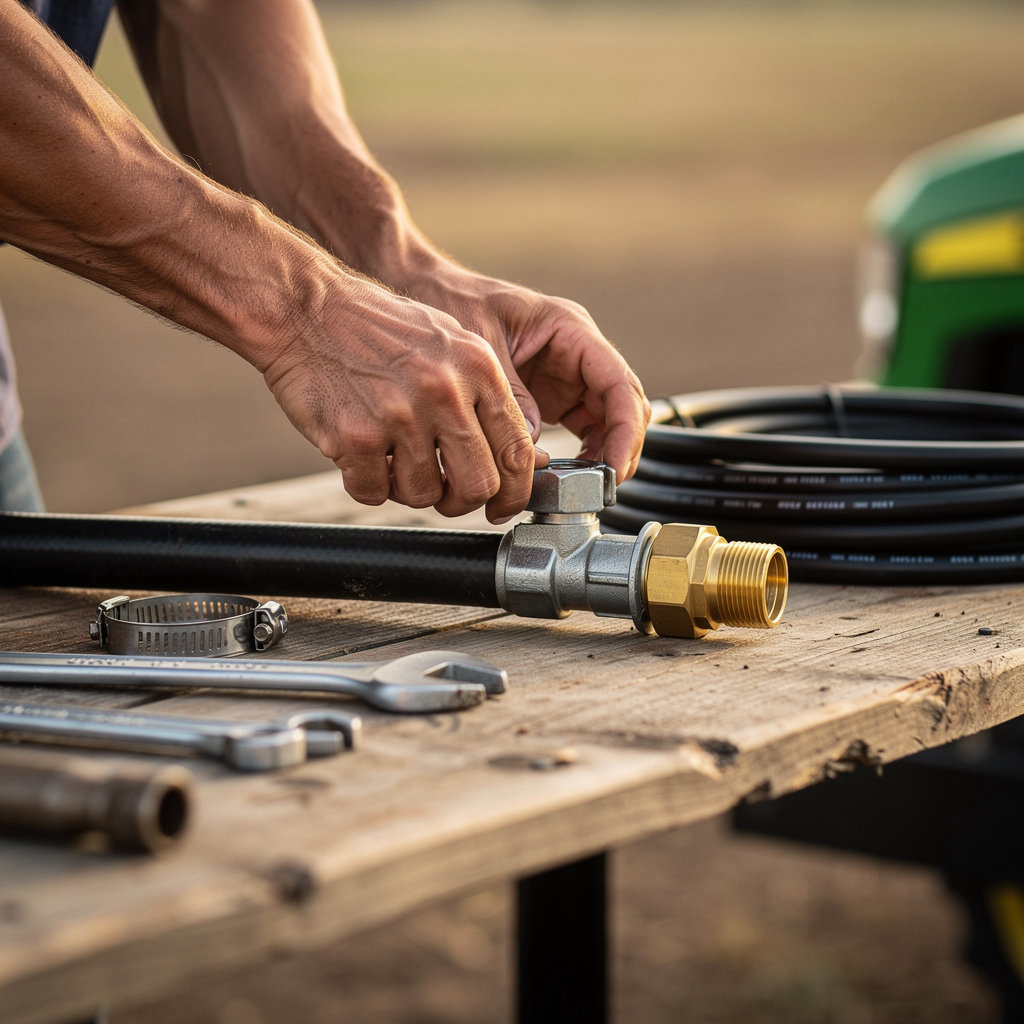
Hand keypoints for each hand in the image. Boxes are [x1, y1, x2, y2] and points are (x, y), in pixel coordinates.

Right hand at [261, 272, 539, 522]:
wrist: (305, 308)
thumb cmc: (377, 328)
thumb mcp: (451, 343)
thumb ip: (486, 397)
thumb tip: (523, 457)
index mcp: (478, 369)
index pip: (517, 451)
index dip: (514, 491)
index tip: (502, 505)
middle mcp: (444, 392)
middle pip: (478, 485)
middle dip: (461, 500)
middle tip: (444, 492)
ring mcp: (400, 416)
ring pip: (424, 495)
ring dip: (406, 487)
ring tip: (390, 455)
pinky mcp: (355, 436)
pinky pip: (373, 492)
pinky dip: (366, 484)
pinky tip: (359, 454)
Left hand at [404, 268, 650, 484]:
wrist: (424, 293)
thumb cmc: (452, 301)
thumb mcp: (478, 345)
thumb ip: (509, 393)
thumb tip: (532, 442)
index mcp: (569, 329)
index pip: (619, 383)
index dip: (625, 430)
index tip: (614, 467)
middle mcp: (576, 353)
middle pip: (621, 406)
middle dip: (620, 449)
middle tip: (603, 488)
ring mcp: (566, 376)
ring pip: (606, 423)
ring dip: (601, 457)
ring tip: (582, 489)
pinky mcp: (551, 397)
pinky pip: (580, 430)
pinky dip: (579, 457)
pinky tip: (563, 478)